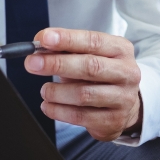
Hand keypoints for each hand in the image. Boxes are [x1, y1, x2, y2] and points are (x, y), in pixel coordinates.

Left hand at [27, 28, 141, 141]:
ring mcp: (123, 98)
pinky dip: (58, 111)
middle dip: (57, 64)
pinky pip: (80, 116)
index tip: (44, 39)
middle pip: (90, 66)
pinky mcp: (113, 120)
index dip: (68, 39)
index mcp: (121, 50)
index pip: (93, 41)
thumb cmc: (102, 75)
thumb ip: (68, 50)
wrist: (126, 106)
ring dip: (56, 91)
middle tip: (33, 63)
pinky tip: (48, 105)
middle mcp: (127, 72)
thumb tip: (40, 45)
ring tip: (44, 90)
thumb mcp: (91, 56)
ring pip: (83, 94)